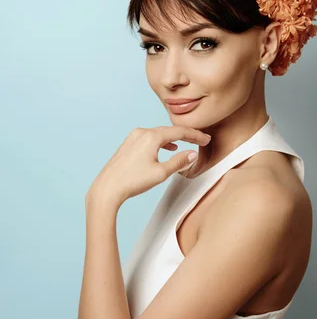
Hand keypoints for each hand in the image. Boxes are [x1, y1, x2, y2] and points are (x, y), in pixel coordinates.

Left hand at [86, 125, 210, 206]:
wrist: (108, 188)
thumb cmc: (132, 181)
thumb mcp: (161, 173)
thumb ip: (179, 162)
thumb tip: (193, 154)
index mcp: (151, 137)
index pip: (179, 132)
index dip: (195, 135)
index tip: (206, 139)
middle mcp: (142, 133)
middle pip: (170, 130)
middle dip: (186, 135)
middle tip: (200, 140)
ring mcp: (133, 137)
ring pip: (159, 134)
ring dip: (173, 138)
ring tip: (185, 143)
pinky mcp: (128, 144)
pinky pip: (150, 138)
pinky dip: (161, 141)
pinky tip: (166, 147)